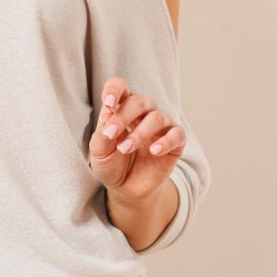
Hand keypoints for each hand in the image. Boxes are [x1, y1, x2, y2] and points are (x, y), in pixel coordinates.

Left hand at [89, 77, 186, 200]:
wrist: (126, 189)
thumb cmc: (112, 164)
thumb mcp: (99, 150)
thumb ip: (103, 130)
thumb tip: (108, 111)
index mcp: (123, 107)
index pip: (120, 87)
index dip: (114, 90)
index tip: (107, 103)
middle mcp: (144, 112)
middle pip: (140, 101)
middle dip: (123, 116)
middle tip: (111, 135)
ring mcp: (162, 126)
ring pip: (157, 117)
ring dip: (139, 133)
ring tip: (124, 149)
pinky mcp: (176, 142)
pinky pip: (177, 135)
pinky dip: (166, 141)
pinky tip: (154, 151)